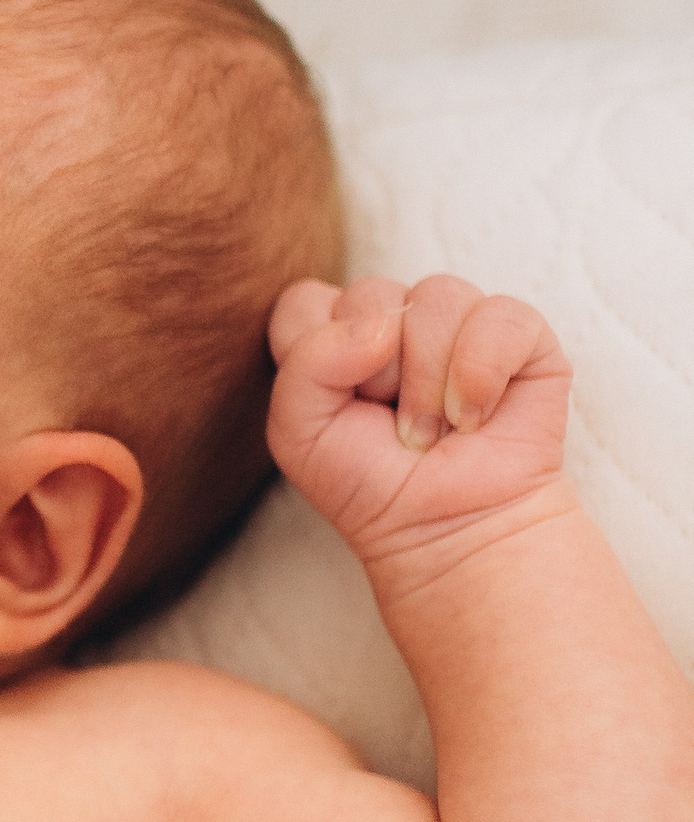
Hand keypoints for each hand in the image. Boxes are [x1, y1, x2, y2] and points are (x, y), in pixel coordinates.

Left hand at [267, 274, 572, 587]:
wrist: (444, 528)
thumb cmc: (368, 482)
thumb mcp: (299, 434)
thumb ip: (305, 366)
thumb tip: (380, 325)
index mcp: (334, 337)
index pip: (304, 300)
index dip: (313, 348)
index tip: (336, 402)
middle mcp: (394, 320)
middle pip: (370, 293)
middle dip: (376, 373)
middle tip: (392, 426)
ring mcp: (458, 323)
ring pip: (437, 296)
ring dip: (428, 380)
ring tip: (433, 430)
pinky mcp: (521, 336)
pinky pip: (501, 315)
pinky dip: (482, 373)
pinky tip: (476, 417)